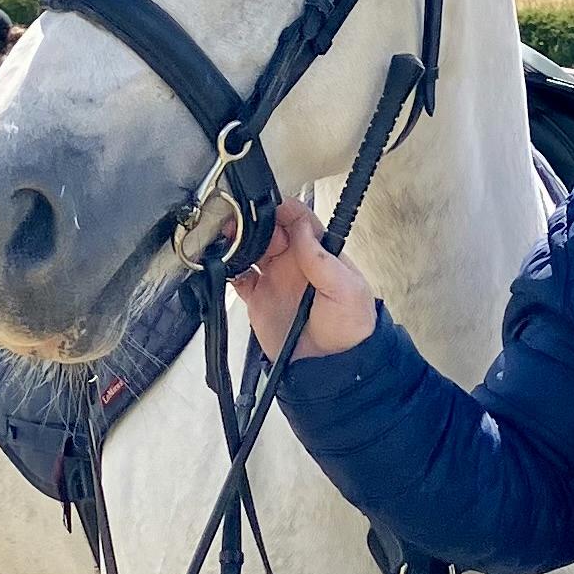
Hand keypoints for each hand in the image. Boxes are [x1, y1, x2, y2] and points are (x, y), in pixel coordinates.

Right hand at [228, 200, 376, 359]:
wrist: (331, 367)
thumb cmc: (350, 327)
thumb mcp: (346, 289)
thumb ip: (321, 259)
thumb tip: (303, 227)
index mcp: (318, 254)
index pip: (299, 219)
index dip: (282, 208)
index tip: (268, 206)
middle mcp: (294, 262)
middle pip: (269, 229)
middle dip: (254, 221)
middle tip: (242, 224)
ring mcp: (274, 279)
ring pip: (250, 248)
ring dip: (238, 240)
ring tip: (228, 238)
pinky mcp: (258, 299)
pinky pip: (238, 277)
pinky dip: (228, 269)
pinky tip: (224, 265)